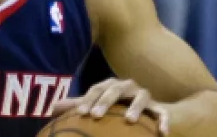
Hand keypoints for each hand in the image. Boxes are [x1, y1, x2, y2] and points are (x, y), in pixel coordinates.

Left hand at [52, 78, 169, 134]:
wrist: (145, 107)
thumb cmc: (113, 106)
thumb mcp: (95, 104)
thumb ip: (76, 106)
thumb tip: (52, 108)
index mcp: (109, 85)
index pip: (95, 89)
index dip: (87, 100)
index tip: (80, 114)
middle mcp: (126, 86)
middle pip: (115, 89)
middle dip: (105, 101)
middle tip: (96, 116)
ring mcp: (144, 95)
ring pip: (141, 96)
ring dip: (135, 107)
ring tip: (129, 120)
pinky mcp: (159, 107)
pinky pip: (163, 112)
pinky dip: (164, 120)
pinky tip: (162, 132)